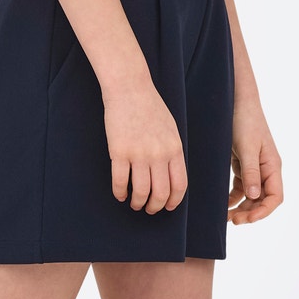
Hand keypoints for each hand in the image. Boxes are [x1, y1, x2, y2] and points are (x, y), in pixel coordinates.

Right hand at [102, 79, 187, 213]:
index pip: (179, 185)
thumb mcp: (171, 129)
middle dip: (154, 206)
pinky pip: (120, 181)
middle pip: (160, 193)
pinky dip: (120, 193)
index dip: (173, 201)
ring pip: (141, 191)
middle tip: (149, 209)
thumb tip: (170, 176)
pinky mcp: (119, 152)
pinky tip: (120, 194)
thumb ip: (172, 152)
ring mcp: (139, 153)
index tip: (167, 207)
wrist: (130, 89)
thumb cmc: (150, 107)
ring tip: (134, 204)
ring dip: (137, 203)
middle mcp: (159, 154)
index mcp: (174, 149)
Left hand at [228, 105, 282, 223]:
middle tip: (232, 221)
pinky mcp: (243, 164)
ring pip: (251, 196)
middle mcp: (266, 169)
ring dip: (241, 208)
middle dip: (250, 212)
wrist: (237, 101)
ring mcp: (255, 167)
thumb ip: (251, 172)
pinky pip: (241, 187)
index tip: (247, 219)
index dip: (263, 211)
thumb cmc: (245, 121)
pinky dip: (233, 197)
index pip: (275, 197)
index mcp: (272, 166)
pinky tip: (222, 204)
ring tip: (226, 216)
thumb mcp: (247, 147)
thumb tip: (255, 196)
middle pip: (263, 200)